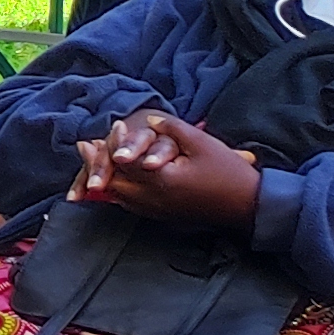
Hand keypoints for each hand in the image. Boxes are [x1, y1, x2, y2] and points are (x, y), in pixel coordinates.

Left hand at [71, 108, 258, 227]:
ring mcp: (155, 209)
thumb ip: (172, 129)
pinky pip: (129, 204)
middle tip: (85, 145)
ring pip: (117, 195)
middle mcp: (152, 197)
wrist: (248, 205)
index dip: (115, 142)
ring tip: (94, 161)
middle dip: (97, 161)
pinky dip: (117, 192)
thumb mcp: (202, 143)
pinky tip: (115, 182)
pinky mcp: (161, 215)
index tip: (113, 126)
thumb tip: (151, 119)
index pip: (125, 160)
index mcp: (160, 179)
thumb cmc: (228, 173)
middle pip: (113, 180)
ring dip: (104, 177)